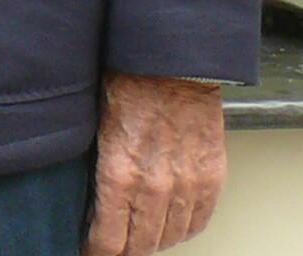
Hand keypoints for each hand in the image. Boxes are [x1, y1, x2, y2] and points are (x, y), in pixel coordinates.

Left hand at [83, 73, 224, 254]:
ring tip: (141, 236)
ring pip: (171, 237)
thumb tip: (92, 202)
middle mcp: (155, 188)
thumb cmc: (126, 88)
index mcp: (119, 176)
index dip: (98, 252)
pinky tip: (171, 225)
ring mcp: (187, 185)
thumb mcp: (94, 131)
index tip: (91, 251)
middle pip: (141, 246)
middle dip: (124, 249)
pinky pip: (199, 221)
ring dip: (154, 240)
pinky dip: (184, 228)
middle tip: (114, 246)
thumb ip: (98, 173)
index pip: (109, 241)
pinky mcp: (212, 177)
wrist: (170, 64)